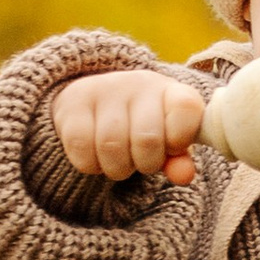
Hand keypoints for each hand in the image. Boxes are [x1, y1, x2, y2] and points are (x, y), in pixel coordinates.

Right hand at [51, 68, 207, 186]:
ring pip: (111, 145)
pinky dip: (90, 164)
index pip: (186, 109)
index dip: (180, 139)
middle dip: (146, 163)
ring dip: (117, 167)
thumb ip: (179, 159)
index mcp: (171, 91)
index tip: (171, 147)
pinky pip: (81, 147)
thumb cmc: (142, 128)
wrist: (96, 103)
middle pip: (147, 139)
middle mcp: (139, 83)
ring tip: (119, 160)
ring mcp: (104, 88)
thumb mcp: (167, 142)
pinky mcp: (73, 102)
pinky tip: (96, 156)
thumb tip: (183, 176)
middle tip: (140, 162)